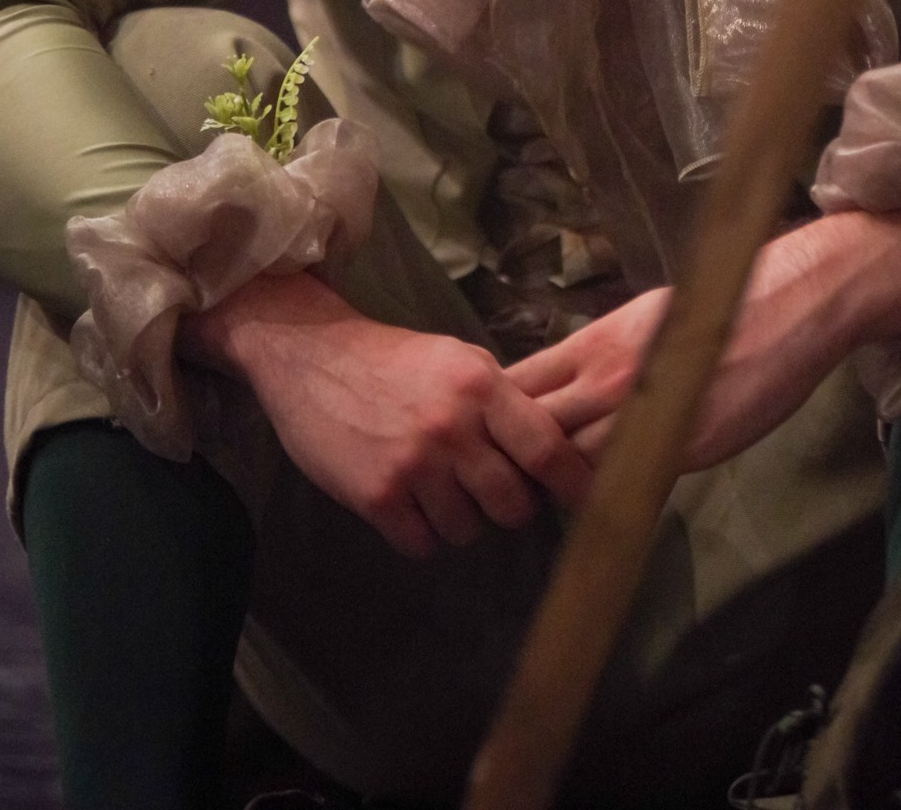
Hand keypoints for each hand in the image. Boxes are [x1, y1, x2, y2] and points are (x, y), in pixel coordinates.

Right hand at [181, 271, 592, 558]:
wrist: (314, 358)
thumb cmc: (398, 360)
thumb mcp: (460, 360)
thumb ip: (504, 401)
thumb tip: (554, 449)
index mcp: (481, 386)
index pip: (545, 448)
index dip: (572, 481)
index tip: (586, 500)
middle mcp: (452, 427)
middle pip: (511, 503)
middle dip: (509, 508)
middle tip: (494, 494)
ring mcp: (412, 464)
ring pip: (467, 530)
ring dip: (462, 522)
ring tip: (444, 493)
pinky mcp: (375, 495)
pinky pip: (422, 543)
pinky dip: (423, 534)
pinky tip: (412, 506)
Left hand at [508, 206, 900, 470]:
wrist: (788, 305)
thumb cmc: (720, 306)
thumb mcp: (648, 321)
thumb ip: (606, 355)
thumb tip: (572, 380)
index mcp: (596, 342)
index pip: (520, 384)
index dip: (494, 415)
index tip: (477, 437)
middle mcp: (608, 377)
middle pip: (532, 429)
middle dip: (508, 458)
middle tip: (492, 487)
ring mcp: (643, 415)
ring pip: (571, 463)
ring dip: (552, 484)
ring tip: (533, 506)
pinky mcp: (681, 448)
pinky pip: (626, 481)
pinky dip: (603, 497)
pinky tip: (595, 509)